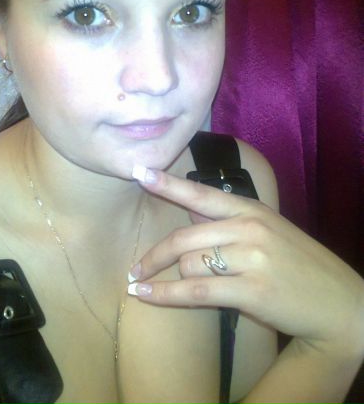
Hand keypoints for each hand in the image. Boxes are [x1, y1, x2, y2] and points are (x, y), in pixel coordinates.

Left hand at [129, 169, 363, 353]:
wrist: (339, 303)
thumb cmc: (298, 265)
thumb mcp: (268, 231)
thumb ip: (229, 222)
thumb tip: (187, 217)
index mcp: (251, 209)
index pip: (201, 193)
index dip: (168, 184)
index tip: (140, 172)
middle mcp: (250, 228)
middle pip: (184, 236)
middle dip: (154, 255)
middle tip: (135, 267)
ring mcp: (252, 258)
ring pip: (189, 263)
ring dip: (167, 279)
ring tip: (152, 286)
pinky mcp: (252, 290)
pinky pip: (196, 290)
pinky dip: (165, 294)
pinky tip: (145, 295)